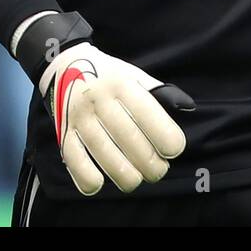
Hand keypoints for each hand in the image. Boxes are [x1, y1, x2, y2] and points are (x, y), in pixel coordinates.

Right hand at [38, 41, 194, 195]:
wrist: (65, 66)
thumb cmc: (110, 76)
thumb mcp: (134, 75)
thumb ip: (159, 92)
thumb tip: (187, 107)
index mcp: (121, 82)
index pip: (146, 111)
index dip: (164, 135)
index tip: (174, 150)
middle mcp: (98, 98)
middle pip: (127, 136)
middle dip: (149, 161)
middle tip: (159, 171)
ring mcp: (78, 116)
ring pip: (103, 152)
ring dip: (124, 173)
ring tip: (137, 179)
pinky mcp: (62, 131)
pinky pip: (73, 158)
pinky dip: (86, 176)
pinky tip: (99, 184)